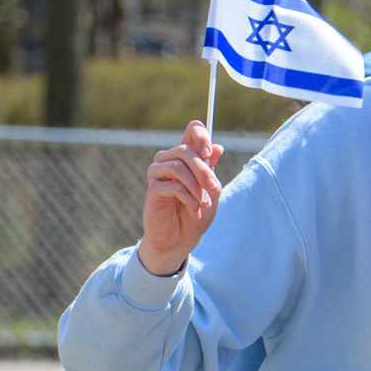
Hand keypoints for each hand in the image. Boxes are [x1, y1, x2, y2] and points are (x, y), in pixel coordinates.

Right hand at [138, 120, 225, 276]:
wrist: (182, 239)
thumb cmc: (197, 212)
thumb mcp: (211, 191)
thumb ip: (211, 169)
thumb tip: (218, 147)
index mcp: (186, 157)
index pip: (191, 131)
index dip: (200, 134)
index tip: (210, 151)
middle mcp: (169, 161)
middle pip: (184, 150)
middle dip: (204, 170)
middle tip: (215, 188)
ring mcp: (158, 175)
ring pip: (177, 166)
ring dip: (196, 185)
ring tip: (205, 202)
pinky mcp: (152, 191)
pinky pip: (171, 186)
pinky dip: (188, 197)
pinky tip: (195, 208)